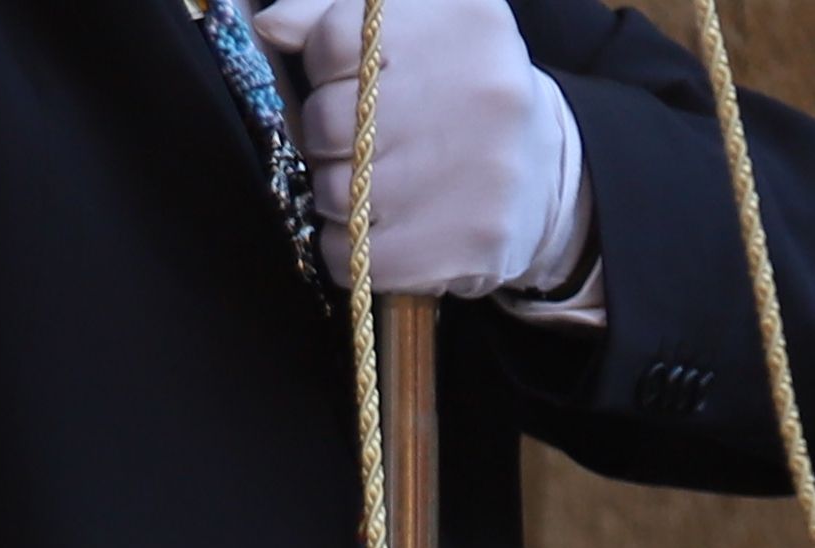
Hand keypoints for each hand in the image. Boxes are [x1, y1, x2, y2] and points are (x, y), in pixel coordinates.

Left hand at [254, 0, 589, 303]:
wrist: (543, 174)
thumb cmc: (452, 95)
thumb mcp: (410, 28)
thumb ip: (333, 13)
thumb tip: (270, 26)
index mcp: (466, 18)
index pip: (337, 40)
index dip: (322, 71)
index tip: (345, 81)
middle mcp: (484, 86)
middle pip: (329, 121)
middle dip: (326, 139)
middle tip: (361, 144)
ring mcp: (482, 168)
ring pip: (335, 193)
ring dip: (338, 197)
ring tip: (378, 185)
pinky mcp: (468, 241)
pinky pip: (352, 255)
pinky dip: (348, 249)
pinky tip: (382, 229)